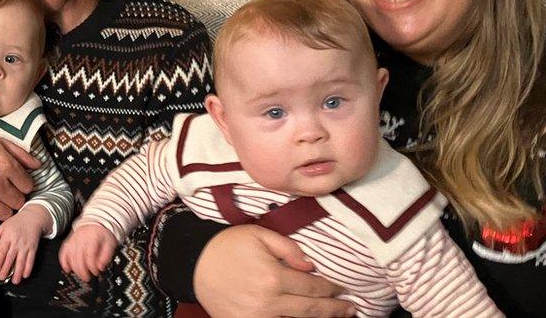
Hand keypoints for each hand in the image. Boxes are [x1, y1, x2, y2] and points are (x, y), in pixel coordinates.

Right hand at [0, 130, 39, 221]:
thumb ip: (20, 154)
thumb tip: (38, 165)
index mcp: (5, 165)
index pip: (28, 186)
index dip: (22, 184)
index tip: (15, 183)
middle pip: (19, 202)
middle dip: (14, 197)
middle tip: (5, 191)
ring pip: (6, 214)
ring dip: (3, 207)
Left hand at [0, 204, 50, 283]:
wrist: (33, 218)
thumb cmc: (17, 222)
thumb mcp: (4, 225)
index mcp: (8, 237)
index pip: (2, 250)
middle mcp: (17, 242)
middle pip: (11, 257)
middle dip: (7, 269)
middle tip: (2, 278)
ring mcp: (25, 246)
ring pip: (21, 260)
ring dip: (18, 271)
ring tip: (15, 281)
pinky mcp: (33, 248)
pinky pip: (31, 259)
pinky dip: (28, 267)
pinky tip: (25, 275)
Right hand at [59, 223, 117, 282]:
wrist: (96, 223)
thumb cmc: (104, 235)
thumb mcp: (110, 244)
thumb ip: (106, 256)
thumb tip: (100, 268)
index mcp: (93, 238)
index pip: (90, 255)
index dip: (92, 267)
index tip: (96, 273)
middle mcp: (81, 238)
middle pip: (78, 258)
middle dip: (83, 271)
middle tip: (88, 278)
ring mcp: (73, 240)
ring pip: (70, 257)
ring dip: (75, 269)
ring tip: (81, 275)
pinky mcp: (68, 242)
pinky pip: (63, 253)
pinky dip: (64, 262)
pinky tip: (68, 269)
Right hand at [194, 225, 354, 317]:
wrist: (194, 264)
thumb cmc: (227, 245)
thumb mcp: (259, 235)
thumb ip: (288, 248)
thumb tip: (310, 265)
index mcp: (273, 277)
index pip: (312, 287)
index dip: (332, 290)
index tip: (343, 290)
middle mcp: (268, 302)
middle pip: (310, 310)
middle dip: (334, 310)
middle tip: (351, 310)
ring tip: (335, 316)